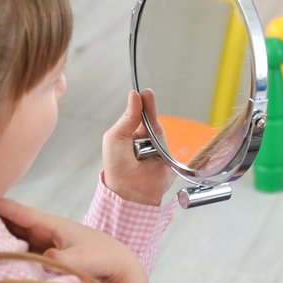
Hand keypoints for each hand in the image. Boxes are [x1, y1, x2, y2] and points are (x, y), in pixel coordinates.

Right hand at [0, 197, 153, 282]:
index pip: (17, 211)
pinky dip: (1, 252)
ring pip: (9, 237)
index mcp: (51, 224)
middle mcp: (42, 231)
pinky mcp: (40, 258)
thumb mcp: (84, 258)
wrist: (117, 268)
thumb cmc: (103, 258)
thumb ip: (64, 258)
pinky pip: (15, 252)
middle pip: (8, 222)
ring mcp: (40, 244)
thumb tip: (45, 257)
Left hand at [103, 89, 172, 206]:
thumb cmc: (117, 167)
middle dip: (147, 105)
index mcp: (126, 136)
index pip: (133, 115)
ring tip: (149, 100)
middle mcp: (140, 139)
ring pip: (156, 125)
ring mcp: (154, 146)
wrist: (132, 190)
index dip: (137, 104)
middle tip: (147, 93)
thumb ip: (128, 117)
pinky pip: (167, 137)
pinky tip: (157, 121)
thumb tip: (135, 96)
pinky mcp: (167, 153)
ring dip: (153, 114)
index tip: (140, 92)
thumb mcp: (116, 138)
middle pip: (146, 117)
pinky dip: (162, 130)